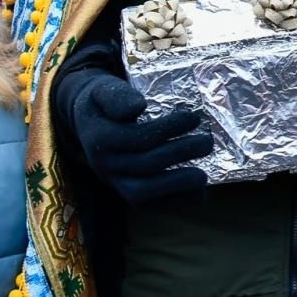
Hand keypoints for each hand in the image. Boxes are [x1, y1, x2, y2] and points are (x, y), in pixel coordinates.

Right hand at [65, 72, 211, 204]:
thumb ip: (118, 96)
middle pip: (144, 165)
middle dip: (180, 153)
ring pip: (142, 193)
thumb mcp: (104, 90)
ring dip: (177, 185)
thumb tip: (138, 106)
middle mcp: (104, 164)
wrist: (89, 123)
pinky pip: (149, 206)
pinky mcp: (126, 193)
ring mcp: (114, 182)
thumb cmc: (103, 103)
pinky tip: (200, 192)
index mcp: (99, 138)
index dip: (168, 128)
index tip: (194, 117)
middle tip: (207, 142)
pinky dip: (175, 202)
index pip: (136, 137)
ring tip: (204, 174)